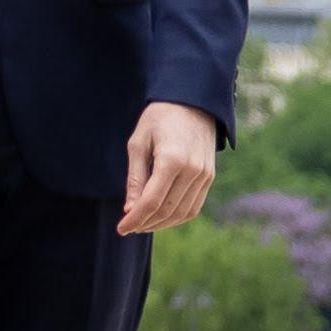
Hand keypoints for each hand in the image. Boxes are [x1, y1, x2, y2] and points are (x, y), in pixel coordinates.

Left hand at [119, 101, 220, 234]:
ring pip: (182, 213)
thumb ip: (135, 177)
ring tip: (143, 224)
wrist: (192, 102)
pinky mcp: (209, 177)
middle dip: (146, 223)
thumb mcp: (139, 142)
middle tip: (129, 227)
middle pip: (167, 210)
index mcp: (172, 159)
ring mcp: (204, 175)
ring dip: (161, 224)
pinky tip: (162, 217)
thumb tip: (130, 209)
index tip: (120, 228)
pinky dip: (177, 217)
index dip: (135, 219)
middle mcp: (192, 170)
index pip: (152, 202)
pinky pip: (194, 207)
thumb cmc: (158, 118)